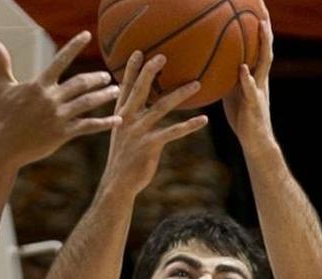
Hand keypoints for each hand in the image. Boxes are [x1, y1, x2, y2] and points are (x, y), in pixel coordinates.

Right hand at [0, 31, 121, 167]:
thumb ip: (2, 63)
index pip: (60, 60)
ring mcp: (58, 116)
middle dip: (97, 78)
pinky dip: (105, 123)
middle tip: (107, 76)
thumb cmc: (2, 116)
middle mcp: (51, 99)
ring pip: (88, 102)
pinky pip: (88, 126)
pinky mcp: (63, 134)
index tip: (87, 35)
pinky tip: (118, 120)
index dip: (74, 46)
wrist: (3, 147)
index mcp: (39, 85)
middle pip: (81, 82)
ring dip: (105, 95)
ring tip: (116, 91)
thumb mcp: (1, 87)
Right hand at [99, 52, 208, 199]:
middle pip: (140, 90)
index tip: (138, 51)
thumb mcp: (122, 134)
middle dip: (151, 71)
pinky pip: (173, 132)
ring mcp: (138, 132)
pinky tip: (203, 120)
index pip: (125, 87)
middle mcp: (127, 120)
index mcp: (121, 115)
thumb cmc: (123, 159)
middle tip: (163, 55)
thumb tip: (140, 106)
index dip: (130, 69)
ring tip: (197, 83)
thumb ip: (130, 118)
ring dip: (180, 94)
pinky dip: (189, 126)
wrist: (118, 184)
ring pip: (161, 107)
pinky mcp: (149, 145)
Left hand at [222, 13, 275, 155]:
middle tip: (262, 4)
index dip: (257, 25)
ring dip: (264, 44)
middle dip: (265, 25)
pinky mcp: (255, 106)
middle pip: (266, 46)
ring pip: (264, 63)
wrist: (255, 142)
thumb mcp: (230, 92)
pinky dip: (248, 79)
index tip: (253, 5)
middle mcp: (261, 78)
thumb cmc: (241, 118)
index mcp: (255, 74)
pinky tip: (243, 69)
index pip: (258, 45)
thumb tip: (206, 63)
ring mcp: (260, 90)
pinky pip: (252, 91)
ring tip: (261, 26)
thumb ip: (224, 76)